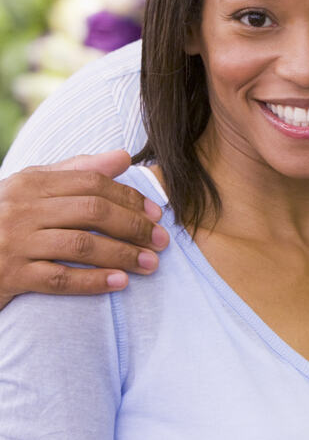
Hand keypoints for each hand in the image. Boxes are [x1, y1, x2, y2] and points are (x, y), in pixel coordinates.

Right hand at [0, 149, 167, 308]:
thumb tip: (124, 156)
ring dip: (123, 254)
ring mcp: (15, 242)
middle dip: (134, 226)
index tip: (156, 215)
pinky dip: (94, 281)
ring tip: (150, 264)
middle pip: (93, 212)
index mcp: (30, 183)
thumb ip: (78, 171)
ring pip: (82, 244)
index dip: (130, 198)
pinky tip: (120, 283)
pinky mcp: (11, 275)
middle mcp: (22, 209)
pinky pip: (60, 278)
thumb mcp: (33, 188)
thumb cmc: (5, 218)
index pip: (93, 184)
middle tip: (161, 241)